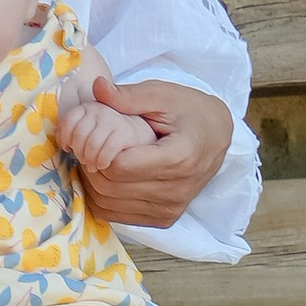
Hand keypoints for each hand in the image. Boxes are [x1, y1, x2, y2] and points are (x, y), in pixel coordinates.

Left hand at [68, 74, 233, 228]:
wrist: (217, 136)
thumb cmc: (190, 111)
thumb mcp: (163, 94)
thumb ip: (129, 95)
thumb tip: (97, 87)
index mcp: (178, 159)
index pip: (118, 166)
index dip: (97, 149)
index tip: (94, 133)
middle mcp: (176, 190)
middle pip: (110, 187)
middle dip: (91, 164)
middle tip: (88, 144)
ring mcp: (170, 209)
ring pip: (108, 204)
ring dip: (93, 182)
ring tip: (96, 157)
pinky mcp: (164, 218)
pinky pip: (117, 215)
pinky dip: (102, 197)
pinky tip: (106, 176)